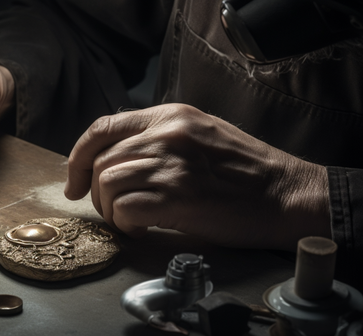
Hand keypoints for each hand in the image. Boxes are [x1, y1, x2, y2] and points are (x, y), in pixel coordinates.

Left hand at [64, 103, 330, 250]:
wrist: (288, 195)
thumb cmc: (247, 171)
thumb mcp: (201, 135)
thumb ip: (159, 138)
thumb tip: (117, 159)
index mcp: (171, 116)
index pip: (102, 127)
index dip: (78, 156)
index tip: (74, 181)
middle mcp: (167, 134)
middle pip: (100, 161)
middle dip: (95, 192)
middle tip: (113, 209)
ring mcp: (172, 163)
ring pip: (107, 185)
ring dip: (111, 210)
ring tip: (131, 219)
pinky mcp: (178, 196)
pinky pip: (124, 210)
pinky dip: (126, 224)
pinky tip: (143, 228)